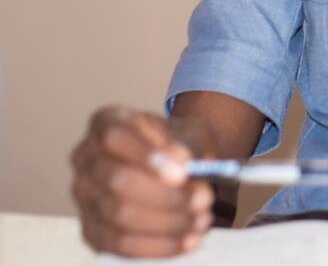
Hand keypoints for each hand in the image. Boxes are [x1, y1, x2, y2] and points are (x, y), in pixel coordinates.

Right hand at [70, 106, 214, 257]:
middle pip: (116, 180)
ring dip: (167, 222)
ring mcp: (83, 197)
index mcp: (106, 121)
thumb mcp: (189, 133)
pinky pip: (120, 244)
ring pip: (119, 215)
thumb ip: (186, 147)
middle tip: (204, 199)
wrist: (176, 162)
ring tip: (202, 220)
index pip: (113, 136)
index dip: (146, 155)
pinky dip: (158, 245)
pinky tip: (188, 241)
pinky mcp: (91, 230)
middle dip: (165, 195)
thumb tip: (182, 168)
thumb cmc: (179, 142)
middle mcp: (85, 158)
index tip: (184, 171)